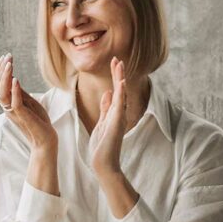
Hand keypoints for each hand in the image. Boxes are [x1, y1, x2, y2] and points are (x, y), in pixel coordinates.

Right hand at [0, 53, 56, 153]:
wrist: (46, 139)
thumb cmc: (39, 121)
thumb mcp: (29, 102)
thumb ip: (19, 92)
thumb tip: (13, 78)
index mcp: (8, 103)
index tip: (6, 57)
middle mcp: (7, 107)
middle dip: (1, 70)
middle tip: (7, 56)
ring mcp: (14, 112)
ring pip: (1, 93)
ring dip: (5, 77)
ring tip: (10, 64)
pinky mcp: (22, 116)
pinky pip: (14, 103)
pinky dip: (14, 91)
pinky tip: (16, 79)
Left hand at [89, 57, 127, 177]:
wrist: (104, 163)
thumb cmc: (102, 146)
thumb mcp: (101, 122)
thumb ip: (105, 108)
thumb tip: (106, 93)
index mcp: (113, 112)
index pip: (115, 90)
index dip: (115, 76)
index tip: (114, 62)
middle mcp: (119, 113)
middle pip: (119, 89)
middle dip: (118, 73)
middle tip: (117, 58)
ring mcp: (119, 117)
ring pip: (121, 94)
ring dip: (120, 79)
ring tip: (119, 64)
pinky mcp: (116, 123)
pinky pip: (119, 105)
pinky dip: (120, 94)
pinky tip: (121, 83)